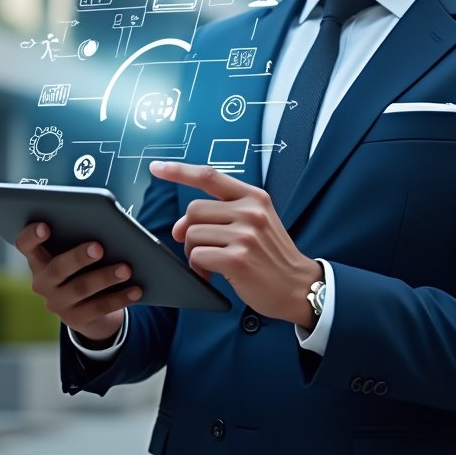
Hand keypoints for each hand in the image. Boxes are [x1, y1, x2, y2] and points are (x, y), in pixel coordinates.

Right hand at [14, 222, 142, 344]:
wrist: (92, 308)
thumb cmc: (87, 267)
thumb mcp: (81, 254)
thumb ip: (85, 238)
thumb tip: (110, 227)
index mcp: (40, 259)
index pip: (25, 245)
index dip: (31, 235)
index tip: (46, 226)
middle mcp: (43, 283)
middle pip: (57, 268)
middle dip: (78, 257)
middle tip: (99, 247)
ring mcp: (57, 304)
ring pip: (80, 289)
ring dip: (105, 277)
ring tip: (126, 268)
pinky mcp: (75, 320)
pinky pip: (99, 308)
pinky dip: (120, 298)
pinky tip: (136, 290)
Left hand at [149, 161, 320, 327]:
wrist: (298, 286)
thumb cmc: (272, 256)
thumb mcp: (257, 222)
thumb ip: (223, 214)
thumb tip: (182, 225)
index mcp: (254, 197)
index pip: (209, 176)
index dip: (179, 171)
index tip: (157, 167)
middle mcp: (251, 211)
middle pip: (193, 210)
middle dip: (189, 231)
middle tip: (202, 247)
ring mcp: (246, 234)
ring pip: (192, 235)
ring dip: (194, 252)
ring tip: (212, 263)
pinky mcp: (238, 258)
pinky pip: (197, 256)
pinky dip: (199, 268)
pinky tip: (213, 274)